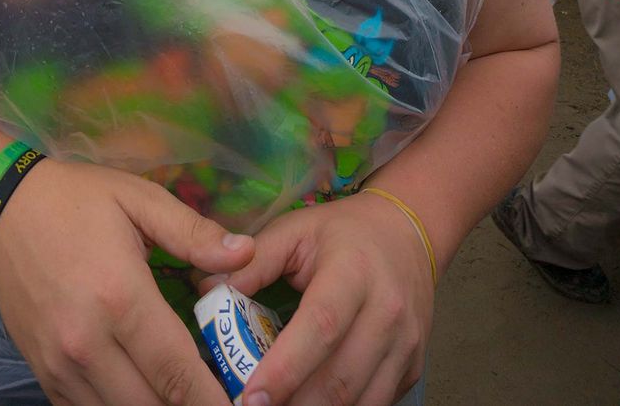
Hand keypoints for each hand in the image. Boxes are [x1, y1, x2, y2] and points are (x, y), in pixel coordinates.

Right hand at [0, 161, 253, 405]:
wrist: (1, 213)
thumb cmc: (77, 201)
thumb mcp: (139, 199)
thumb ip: (193, 233)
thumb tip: (246, 254)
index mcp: (121, 297)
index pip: (177, 372)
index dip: (213, 400)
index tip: (240, 404)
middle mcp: (88, 343)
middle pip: (152, 405)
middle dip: (189, 405)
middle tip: (217, 392)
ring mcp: (61, 366)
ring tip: (182, 390)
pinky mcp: (44, 375)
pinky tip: (141, 388)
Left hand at [210, 193, 434, 405]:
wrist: (406, 232)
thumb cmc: (342, 234)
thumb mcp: (295, 231)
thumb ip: (253, 262)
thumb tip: (207, 291)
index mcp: (354, 271)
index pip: (321, 327)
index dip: (285, 368)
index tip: (250, 397)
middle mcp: (387, 311)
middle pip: (340, 378)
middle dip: (295, 405)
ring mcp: (405, 345)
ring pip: (361, 402)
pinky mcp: (412, 368)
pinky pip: (376, 405)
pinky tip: (309, 404)